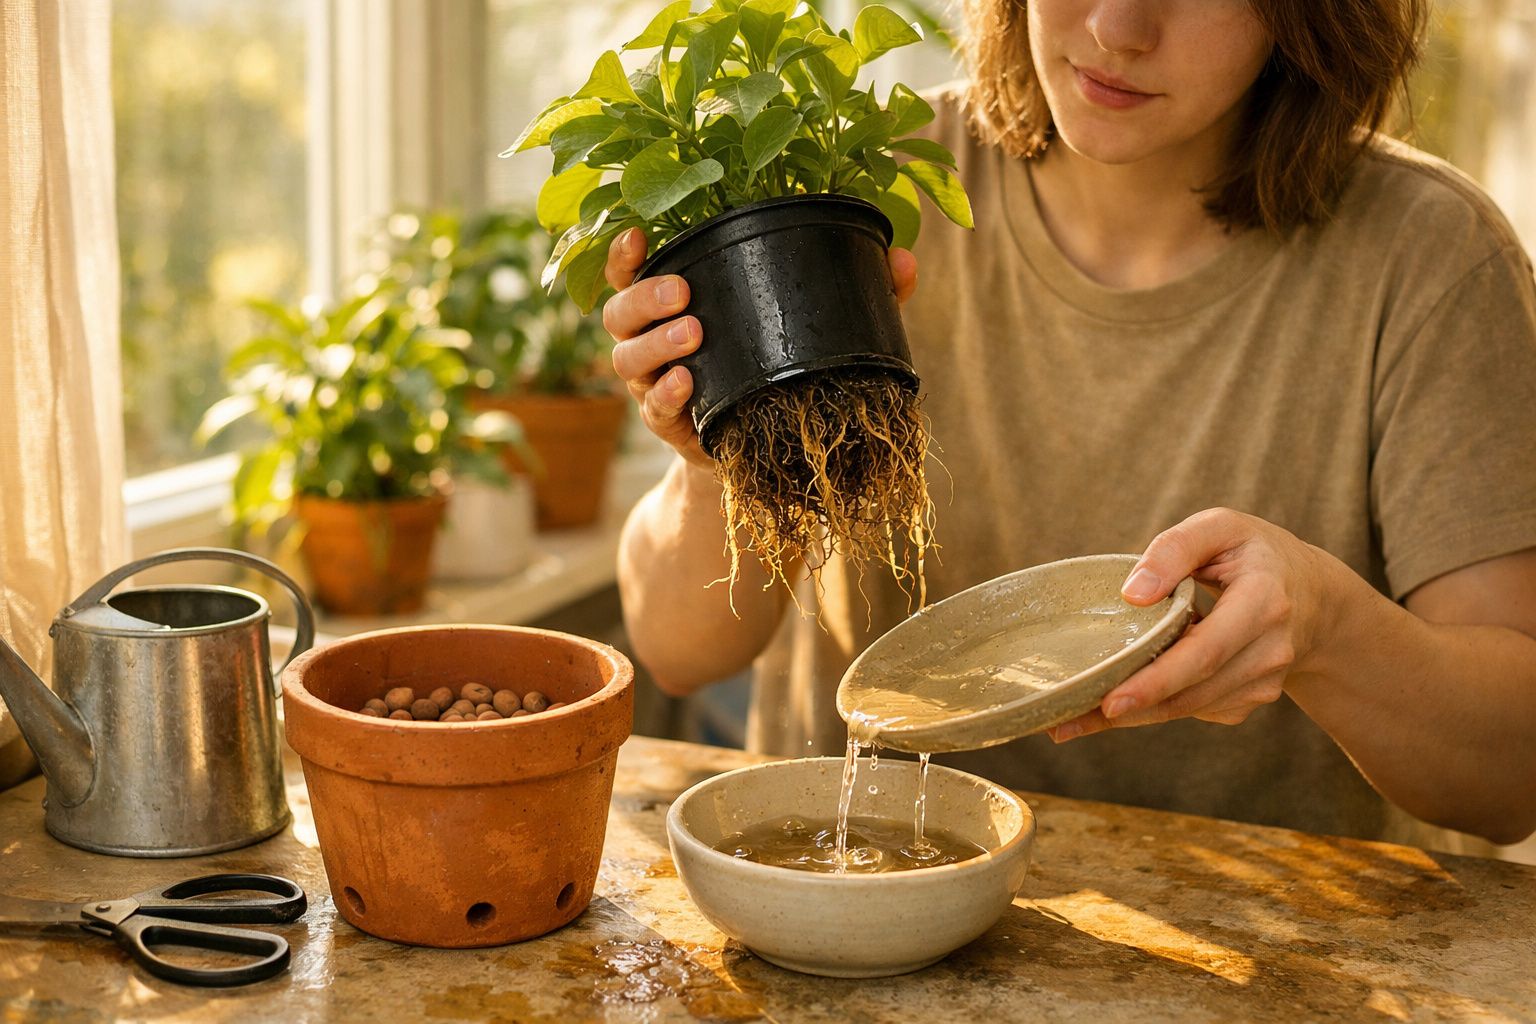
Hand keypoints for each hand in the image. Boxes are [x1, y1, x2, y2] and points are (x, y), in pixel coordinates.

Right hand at [602, 226, 918, 469]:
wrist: (767, 453)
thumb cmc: (783, 369)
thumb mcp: (816, 326)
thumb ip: (857, 293)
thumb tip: (904, 261)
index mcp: (675, 303)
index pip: (634, 270)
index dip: (626, 252)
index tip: (640, 235)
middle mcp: (652, 340)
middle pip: (620, 312)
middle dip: (645, 297)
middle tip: (684, 292)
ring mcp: (653, 385)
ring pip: (625, 357)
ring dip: (654, 343)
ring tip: (691, 333)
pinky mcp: (669, 426)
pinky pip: (653, 408)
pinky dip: (666, 394)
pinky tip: (687, 383)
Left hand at [1047, 508, 1342, 741]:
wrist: (1314, 596)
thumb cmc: (1254, 553)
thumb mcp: (1221, 527)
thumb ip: (1176, 547)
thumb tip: (1132, 593)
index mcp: (1264, 602)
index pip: (1206, 650)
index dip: (1158, 679)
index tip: (1111, 699)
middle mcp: (1269, 650)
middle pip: (1193, 691)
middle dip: (1132, 708)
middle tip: (1071, 722)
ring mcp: (1264, 682)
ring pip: (1190, 708)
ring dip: (1133, 716)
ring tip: (1074, 718)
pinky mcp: (1251, 699)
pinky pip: (1195, 709)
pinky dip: (1155, 708)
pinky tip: (1121, 698)